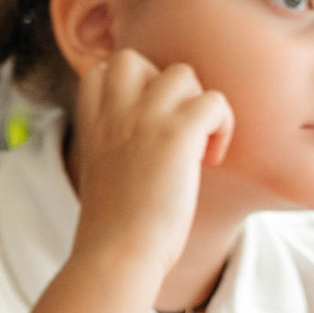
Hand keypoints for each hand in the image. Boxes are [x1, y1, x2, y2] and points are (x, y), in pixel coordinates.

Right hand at [65, 50, 234, 274]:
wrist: (116, 253)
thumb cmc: (112, 231)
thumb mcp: (101, 174)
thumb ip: (116, 145)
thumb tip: (149, 145)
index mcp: (91, 121)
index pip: (103, 69)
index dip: (132, 88)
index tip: (145, 125)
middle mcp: (113, 111)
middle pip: (136, 59)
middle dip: (162, 87)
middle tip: (173, 129)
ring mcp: (145, 117)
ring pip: (184, 73)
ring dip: (198, 106)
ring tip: (197, 146)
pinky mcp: (177, 132)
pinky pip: (215, 101)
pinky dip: (222, 128)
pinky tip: (210, 160)